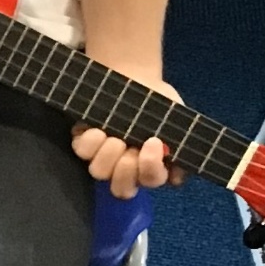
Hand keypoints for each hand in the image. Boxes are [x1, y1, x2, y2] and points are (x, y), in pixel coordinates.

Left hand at [72, 78, 186, 200]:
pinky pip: (82, 152)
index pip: (151, 180)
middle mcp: (126, 168)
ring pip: (99, 172)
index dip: (151, 167)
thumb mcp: (177, 120)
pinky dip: (90, 142)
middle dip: (127, 170)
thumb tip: (176, 176)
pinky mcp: (85, 143)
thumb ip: (182, 144)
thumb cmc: (159, 102)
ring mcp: (104, 157)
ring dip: (109, 155)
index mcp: (151, 167)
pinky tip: (98, 129)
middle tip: (132, 146)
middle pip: (122, 189)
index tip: (155, 142)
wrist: (135, 77)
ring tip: (115, 136)